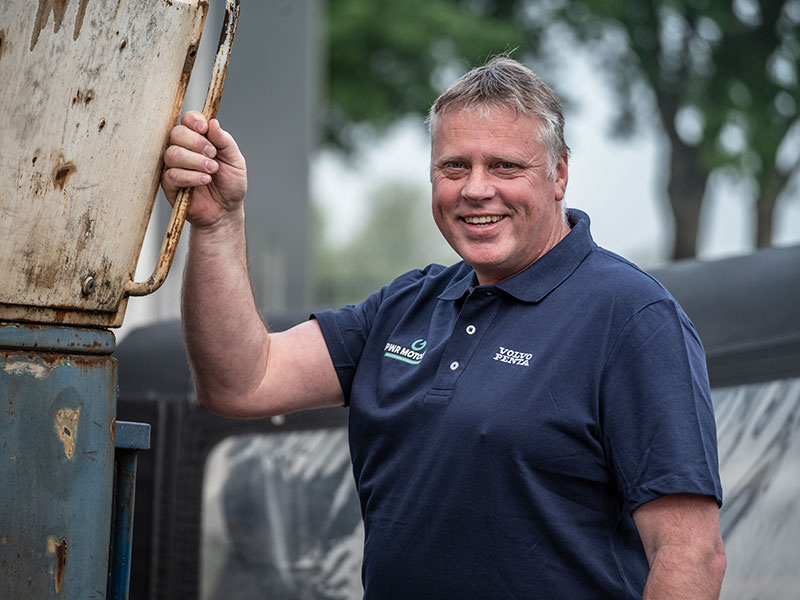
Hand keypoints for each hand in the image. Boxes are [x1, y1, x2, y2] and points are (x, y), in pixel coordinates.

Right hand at [161, 111, 247, 228]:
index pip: (187, 120)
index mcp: (199, 140)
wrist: (226, 211)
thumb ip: (225, 141)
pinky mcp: (169, 185)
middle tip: (213, 154)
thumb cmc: (230, 185)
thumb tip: (213, 122)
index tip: (204, 129)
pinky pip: (172, 175)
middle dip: (196, 142)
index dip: (193, 121)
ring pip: (172, 153)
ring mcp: (174, 167)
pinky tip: (204, 180)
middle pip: (176, 133)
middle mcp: (184, 150)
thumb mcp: (235, 161)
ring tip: (212, 170)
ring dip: (195, 160)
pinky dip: (191, 176)